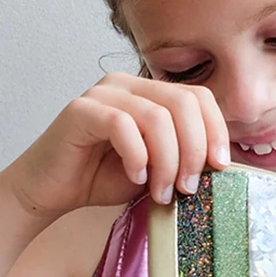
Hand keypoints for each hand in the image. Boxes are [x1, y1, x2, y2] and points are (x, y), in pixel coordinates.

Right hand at [0, 72, 231, 219]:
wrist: (53, 191)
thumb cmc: (103, 178)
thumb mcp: (158, 168)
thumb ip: (184, 156)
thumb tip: (222, 163)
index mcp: (151, 92)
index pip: (199, 96)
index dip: (216, 130)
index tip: (220, 167)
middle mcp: (128, 84)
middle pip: (183, 103)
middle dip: (194, 150)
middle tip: (188, 187)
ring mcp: (103, 93)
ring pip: (157, 116)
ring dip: (167, 161)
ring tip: (162, 192)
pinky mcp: (80, 110)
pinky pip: (122, 125)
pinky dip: (137, 157)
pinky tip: (135, 178)